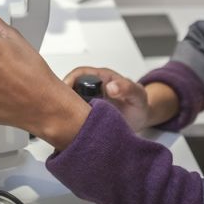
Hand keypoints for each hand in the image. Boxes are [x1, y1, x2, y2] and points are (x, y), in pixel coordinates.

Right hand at [63, 67, 179, 131]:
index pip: (78, 74)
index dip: (69, 81)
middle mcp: (92, 88)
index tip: (64, 93)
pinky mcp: (87, 113)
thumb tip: (111, 87)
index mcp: (101, 78)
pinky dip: (70, 121)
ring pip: (69, 102)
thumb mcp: (137, 94)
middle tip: (62, 111)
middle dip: (63, 98)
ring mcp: (88, 100)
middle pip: (69, 88)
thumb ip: (127, 88)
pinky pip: (74, 114)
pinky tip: (71, 129)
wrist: (141, 118)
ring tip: (66, 122)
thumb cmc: (139, 103)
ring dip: (65, 110)